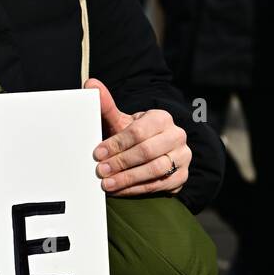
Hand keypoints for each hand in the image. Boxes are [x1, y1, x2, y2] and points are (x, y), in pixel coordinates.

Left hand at [85, 78, 190, 195]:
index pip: (138, 131)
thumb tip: (90, 84)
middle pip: (147, 151)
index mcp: (162, 118)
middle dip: (121, 162)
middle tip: (100, 171)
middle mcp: (176, 136)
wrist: (155, 152)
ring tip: (107, 183)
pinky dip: (136, 189)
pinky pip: (158, 185)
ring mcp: (182, 157)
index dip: (116, 144)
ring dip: (128, 178)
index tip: (97, 153)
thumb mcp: (122, 121)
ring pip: (155, 170)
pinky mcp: (182, 176)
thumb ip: (107, 105)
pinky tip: (119, 190)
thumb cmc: (135, 136)